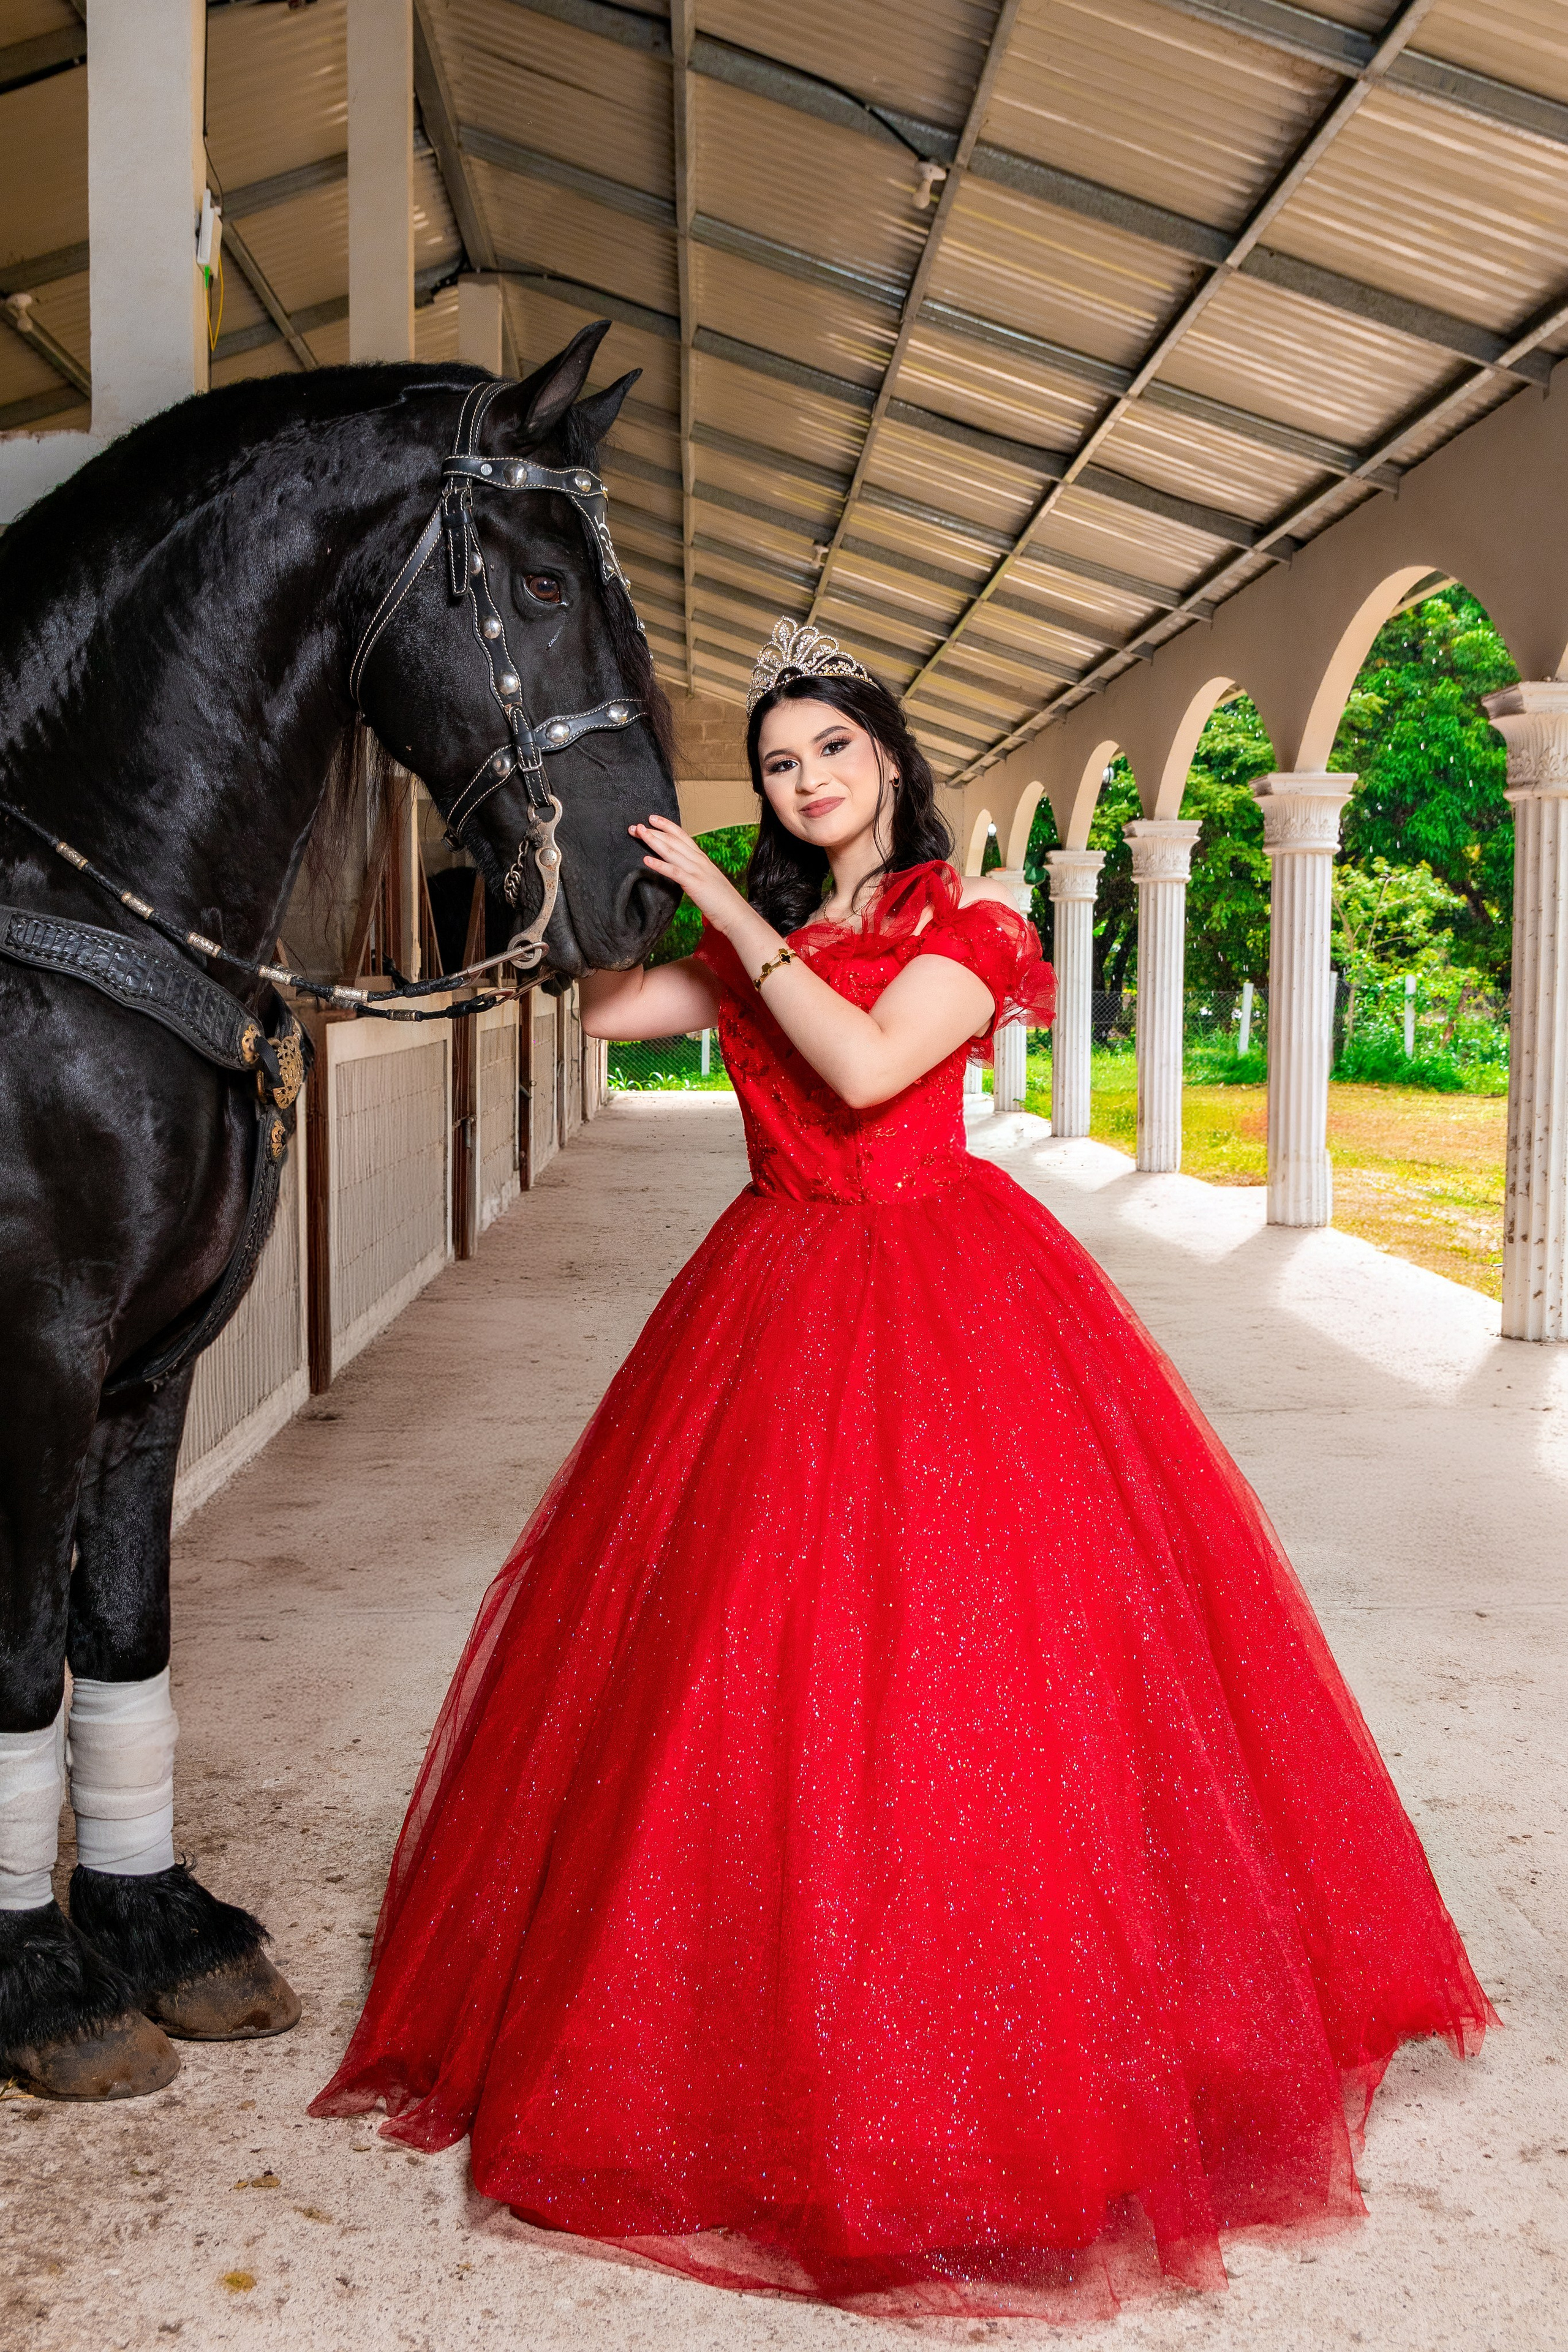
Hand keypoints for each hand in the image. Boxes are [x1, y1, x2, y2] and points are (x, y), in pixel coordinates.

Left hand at [630, 814, 752, 935]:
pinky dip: (659, 865)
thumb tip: (682, 871)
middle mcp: (699, 860)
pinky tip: (646, 860)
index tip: (651, 818)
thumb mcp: (707, 880)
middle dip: (653, 831)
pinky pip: (674, 872)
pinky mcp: (694, 884)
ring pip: (671, 851)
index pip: (682, 836)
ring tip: (639, 833)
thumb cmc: (721, 900)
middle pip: (673, 840)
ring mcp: (697, 871)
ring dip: (653, 840)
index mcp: (701, 859)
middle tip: (635, 826)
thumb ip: (695, 872)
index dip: (666, 825)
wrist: (736, 914)